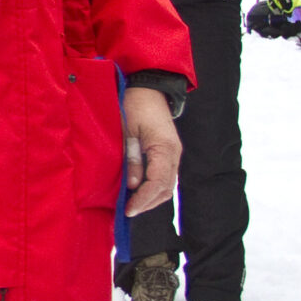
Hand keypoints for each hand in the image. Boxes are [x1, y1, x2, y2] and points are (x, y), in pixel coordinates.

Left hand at [122, 85, 179, 214]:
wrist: (149, 88)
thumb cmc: (134, 105)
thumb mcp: (126, 130)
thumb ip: (130, 158)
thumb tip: (132, 184)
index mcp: (165, 148)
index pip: (157, 182)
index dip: (143, 199)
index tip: (128, 210)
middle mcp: (174, 154)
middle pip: (165, 189)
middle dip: (147, 203)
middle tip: (128, 211)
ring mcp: (173, 154)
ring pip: (167, 186)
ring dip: (151, 198)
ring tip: (132, 205)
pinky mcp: (168, 154)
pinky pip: (164, 177)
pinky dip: (153, 189)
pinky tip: (138, 192)